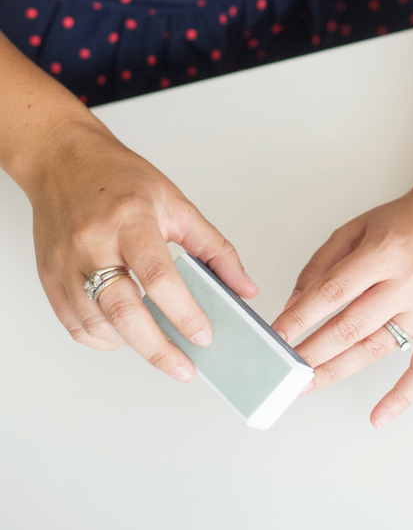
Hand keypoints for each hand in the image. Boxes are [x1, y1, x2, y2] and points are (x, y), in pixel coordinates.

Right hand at [26, 119, 257, 381]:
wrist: (64, 161)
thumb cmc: (120, 179)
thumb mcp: (176, 203)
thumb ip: (213, 248)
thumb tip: (244, 288)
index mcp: (131, 220)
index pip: (159, 276)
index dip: (184, 312)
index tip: (205, 336)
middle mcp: (94, 243)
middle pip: (123, 311)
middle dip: (158, 349)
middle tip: (184, 368)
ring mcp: (67, 264)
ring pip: (97, 324)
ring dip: (131, 345)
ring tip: (159, 346)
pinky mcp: (50, 278)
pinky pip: (76, 324)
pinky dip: (104, 338)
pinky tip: (126, 334)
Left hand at [271, 159, 412, 426]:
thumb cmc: (407, 220)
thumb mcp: (358, 227)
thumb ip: (323, 262)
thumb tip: (295, 304)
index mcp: (383, 252)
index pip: (333, 292)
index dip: (301, 318)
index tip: (277, 337)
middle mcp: (407, 281)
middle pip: (351, 326)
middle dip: (312, 351)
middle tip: (285, 370)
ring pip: (376, 348)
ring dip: (338, 370)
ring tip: (308, 384)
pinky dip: (402, 396)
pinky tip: (379, 415)